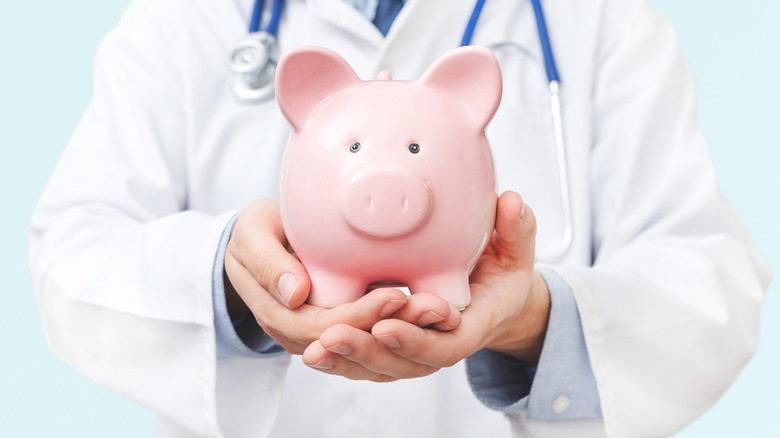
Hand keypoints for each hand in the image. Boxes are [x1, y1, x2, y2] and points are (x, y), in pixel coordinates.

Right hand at [224, 199, 461, 354]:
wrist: (261, 242)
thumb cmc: (258, 232)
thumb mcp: (254, 233)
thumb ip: (268, 261)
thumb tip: (296, 294)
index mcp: (278, 313)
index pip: (324, 327)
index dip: (360, 316)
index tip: (396, 294)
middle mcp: (301, 336)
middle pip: (354, 343)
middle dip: (395, 328)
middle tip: (433, 306)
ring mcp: (322, 338)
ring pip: (369, 349)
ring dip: (406, 334)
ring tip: (440, 313)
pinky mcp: (342, 330)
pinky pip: (374, 340)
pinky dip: (404, 331)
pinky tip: (432, 316)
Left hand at [302, 191, 549, 379]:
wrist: (494, 299)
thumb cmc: (503, 273)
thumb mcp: (516, 251)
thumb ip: (517, 229)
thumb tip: (513, 202)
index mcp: (471, 325)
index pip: (444, 343)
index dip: (416, 339)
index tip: (387, 325)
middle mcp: (441, 346)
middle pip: (403, 361)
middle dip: (368, 350)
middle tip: (334, 336)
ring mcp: (416, 352)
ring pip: (380, 366)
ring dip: (347, 360)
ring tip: (315, 350)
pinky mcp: (395, 349)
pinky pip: (367, 362)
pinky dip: (341, 360)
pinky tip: (312, 351)